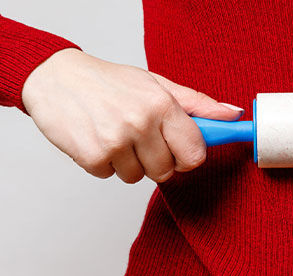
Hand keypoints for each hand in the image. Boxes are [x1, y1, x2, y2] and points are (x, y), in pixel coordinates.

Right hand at [21, 48, 243, 183]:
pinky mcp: (92, 156)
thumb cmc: (111, 82)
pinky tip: (98, 139)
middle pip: (167, 172)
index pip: (195, 154)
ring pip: (138, 177)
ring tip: (116, 135)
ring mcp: (115, 141)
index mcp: (162, 105)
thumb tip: (234, 116)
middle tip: (140, 138)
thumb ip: (197, 104)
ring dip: (128, 163)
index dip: (188, 157)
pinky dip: (105, 164)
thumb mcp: (157, 85)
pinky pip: (111, 177)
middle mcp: (141, 123)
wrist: (54, 77)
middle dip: (156, 161)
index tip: (178, 151)